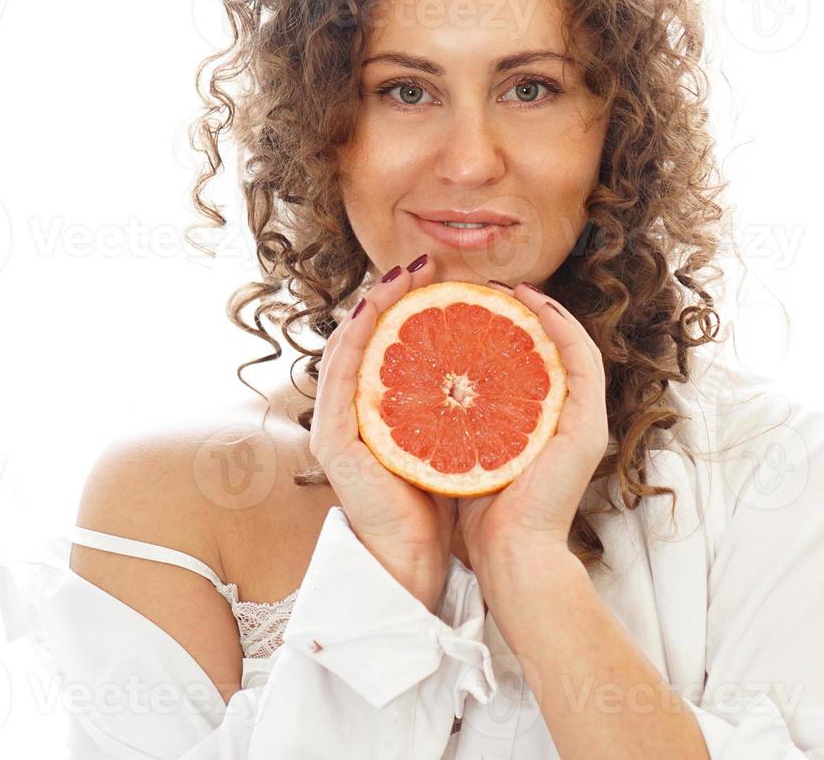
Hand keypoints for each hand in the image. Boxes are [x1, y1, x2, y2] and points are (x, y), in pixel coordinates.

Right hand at [308, 251, 455, 611]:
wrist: (422, 561)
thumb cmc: (446, 504)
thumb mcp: (459, 437)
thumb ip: (461, 400)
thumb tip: (488, 357)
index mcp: (380, 411)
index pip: (386, 345)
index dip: (406, 304)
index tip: (438, 274)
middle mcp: (351, 413)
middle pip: (363, 338)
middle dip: (388, 293)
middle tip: (420, 263)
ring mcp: (336, 427)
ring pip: (346, 349)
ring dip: (371, 306)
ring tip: (400, 276)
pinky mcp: (335, 443)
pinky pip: (339, 380)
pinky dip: (356, 342)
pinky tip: (377, 315)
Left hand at [457, 282, 609, 572]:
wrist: (511, 556)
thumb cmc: (482, 516)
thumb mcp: (464, 451)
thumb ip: (458, 419)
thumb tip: (423, 384)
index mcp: (543, 425)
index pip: (535, 362)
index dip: (514, 326)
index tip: (479, 301)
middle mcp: (570, 418)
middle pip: (557, 347)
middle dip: (528, 310)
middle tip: (492, 284)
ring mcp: (584, 420)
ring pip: (575, 345)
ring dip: (546, 309)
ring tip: (512, 287)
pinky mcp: (588, 426)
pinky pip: (580, 361)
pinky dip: (559, 327)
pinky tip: (532, 304)